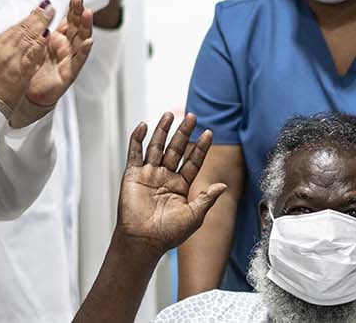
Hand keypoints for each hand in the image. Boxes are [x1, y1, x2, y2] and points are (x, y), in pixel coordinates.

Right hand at [0, 3, 54, 115]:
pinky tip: (48, 34)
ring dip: (41, 24)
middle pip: (23, 29)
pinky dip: (40, 43)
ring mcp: (13, 60)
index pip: (14, 28)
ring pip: (28, 38)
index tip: (37, 9)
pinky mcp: (21, 71)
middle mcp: (4, 51)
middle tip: (48, 6)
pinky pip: (32, 54)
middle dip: (37, 16)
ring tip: (50, 13)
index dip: (27, 17)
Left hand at [22, 0, 95, 107]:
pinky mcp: (68, 74)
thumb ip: (36, 27)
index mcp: (57, 40)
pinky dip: (84, 51)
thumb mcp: (31, 44)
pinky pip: (78, 61)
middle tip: (81, 0)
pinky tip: (88, 41)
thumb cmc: (30, 70)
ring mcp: (69, 60)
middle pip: (76, 28)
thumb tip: (39, 9)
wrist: (25, 95)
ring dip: (85, 27)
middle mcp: (66, 49)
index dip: (73, 10)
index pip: (68, 21)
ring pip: (81, 41)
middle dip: (80, 13)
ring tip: (88, 14)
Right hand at [116, 113, 227, 253]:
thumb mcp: (194, 216)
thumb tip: (223, 186)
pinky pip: (134, 154)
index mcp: (181, 186)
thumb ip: (207, 199)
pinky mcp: (132, 176)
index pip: (193, 161)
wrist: (143, 242)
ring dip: (162, 130)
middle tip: (192, 116)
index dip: (200, 148)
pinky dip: (137, 139)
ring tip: (169, 114)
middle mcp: (165, 178)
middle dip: (183, 133)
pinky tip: (144, 126)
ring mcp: (149, 175)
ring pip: (156, 147)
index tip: (209, 133)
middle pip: (175, 149)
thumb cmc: (168, 234)